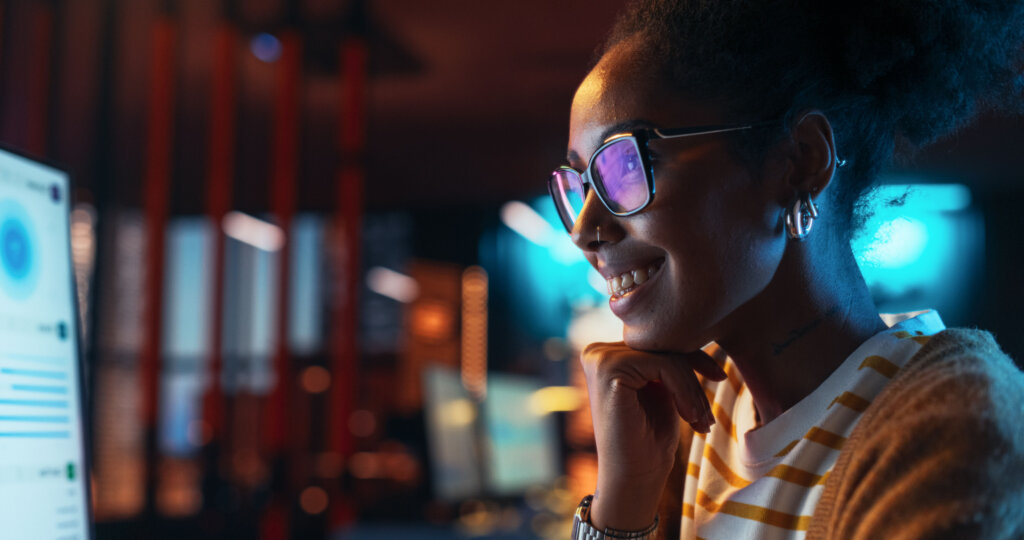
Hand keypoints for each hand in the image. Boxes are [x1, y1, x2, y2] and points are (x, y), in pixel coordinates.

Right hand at [579, 341, 726, 530]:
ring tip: (701, 420)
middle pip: (662, 343)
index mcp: (607, 354)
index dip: (692, 357)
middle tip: (707, 413)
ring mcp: (599, 358)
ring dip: (692, 387)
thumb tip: (693, 328)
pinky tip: (690, 418)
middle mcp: (597, 351)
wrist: (634, 479)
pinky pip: (664, 364)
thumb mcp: (662, 389)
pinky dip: (685, 390)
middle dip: (694, 373)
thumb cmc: (649, 440)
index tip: (718, 378)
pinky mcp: (608, 368)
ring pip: (666, 354)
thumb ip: (666, 360)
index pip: (658, 340)